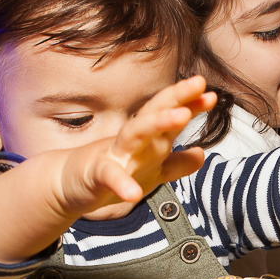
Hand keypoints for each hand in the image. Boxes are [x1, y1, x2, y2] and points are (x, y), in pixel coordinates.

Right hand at [0, 76, 215, 263]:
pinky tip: (133, 194)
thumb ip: (176, 164)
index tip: (212, 96)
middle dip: (177, 98)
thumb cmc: (112, 172)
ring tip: (181, 117)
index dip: (191, 105)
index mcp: (146, 138)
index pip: (170, 115)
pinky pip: (110, 177)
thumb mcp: (150, 171)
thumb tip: (202, 154)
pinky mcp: (97, 174)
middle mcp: (132, 140)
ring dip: (158, 123)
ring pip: (136, 133)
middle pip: (155, 113)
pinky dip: (121, 184)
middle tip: (200, 84)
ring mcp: (114, 154)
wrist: (67, 184)